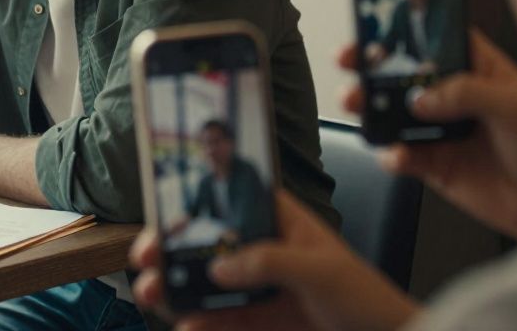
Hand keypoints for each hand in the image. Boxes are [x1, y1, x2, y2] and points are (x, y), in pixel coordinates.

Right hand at [130, 191, 418, 330]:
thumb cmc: (369, 299)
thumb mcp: (321, 270)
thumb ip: (268, 262)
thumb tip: (220, 264)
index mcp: (280, 223)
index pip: (231, 198)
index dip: (195, 198)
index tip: (163, 205)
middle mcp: (262, 252)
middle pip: (206, 243)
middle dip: (172, 248)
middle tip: (148, 258)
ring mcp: (256, 290)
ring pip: (204, 283)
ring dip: (176, 287)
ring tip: (156, 293)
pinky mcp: (256, 324)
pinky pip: (217, 321)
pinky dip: (196, 323)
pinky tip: (185, 325)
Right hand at [340, 31, 516, 237]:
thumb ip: (466, 93)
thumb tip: (421, 98)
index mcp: (475, 69)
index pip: (432, 40)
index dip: (402, 29)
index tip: (373, 26)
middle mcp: (452, 97)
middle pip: (400, 73)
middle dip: (369, 66)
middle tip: (350, 62)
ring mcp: (439, 130)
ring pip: (391, 114)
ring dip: (369, 108)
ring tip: (358, 104)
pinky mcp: (433, 164)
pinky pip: (400, 156)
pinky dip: (391, 155)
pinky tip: (398, 154)